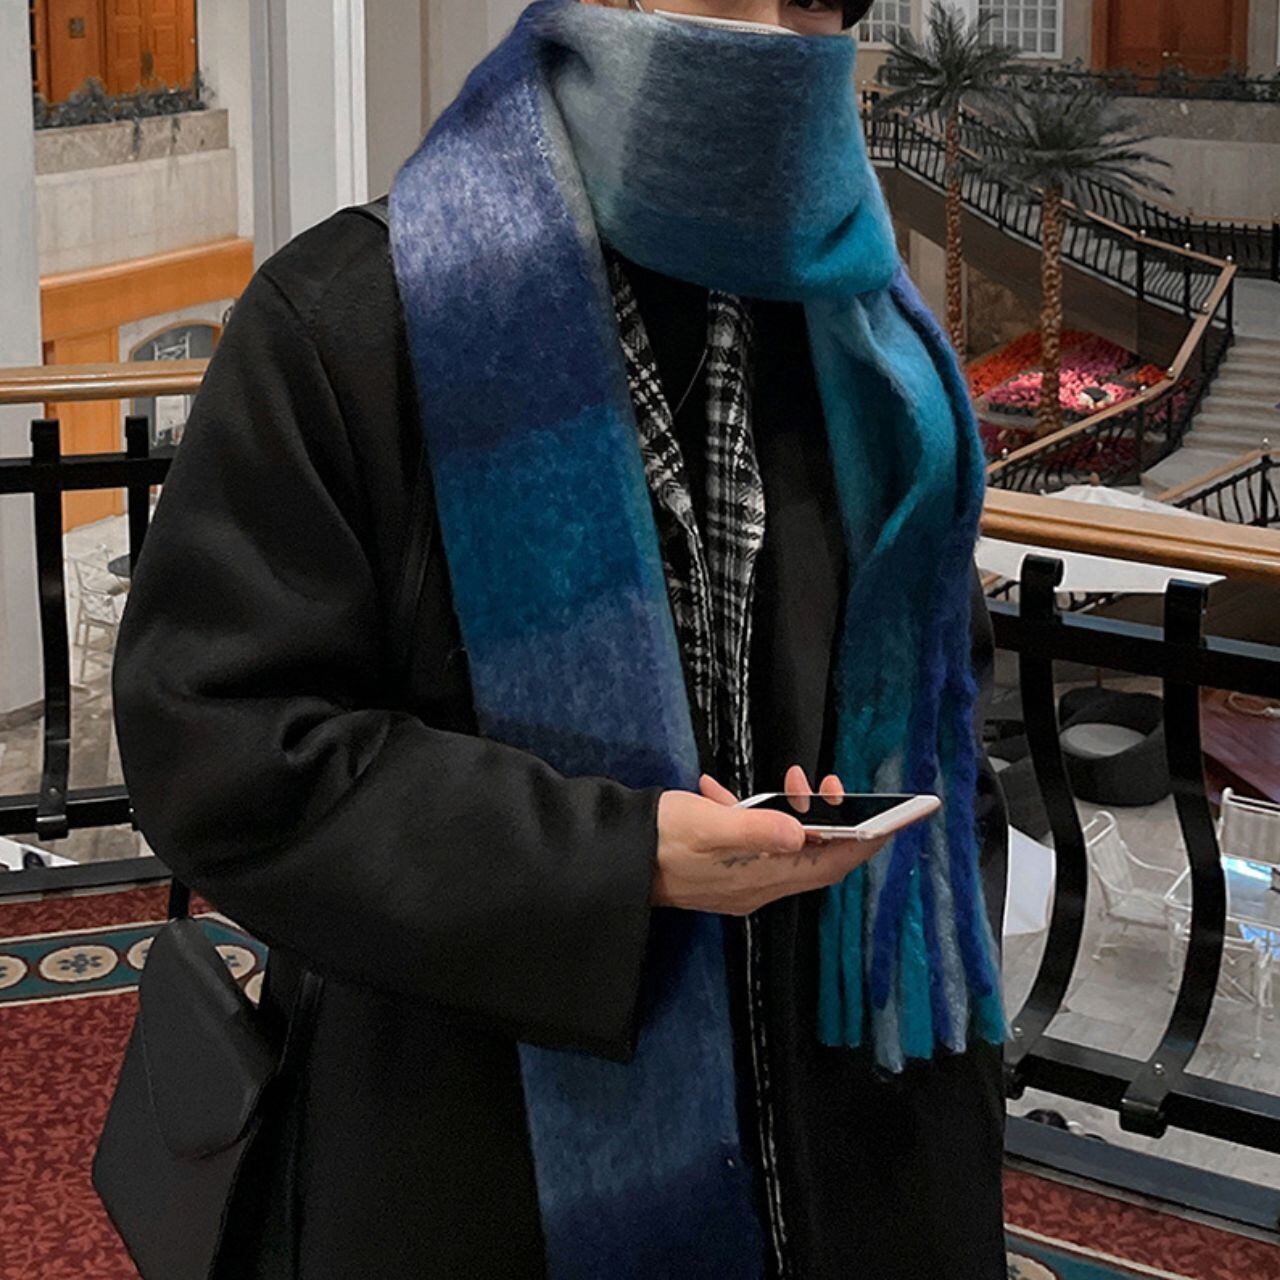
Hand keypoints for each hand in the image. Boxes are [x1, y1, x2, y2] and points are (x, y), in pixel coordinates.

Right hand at [652, 765, 889, 916]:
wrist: (612, 860)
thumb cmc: (660, 839)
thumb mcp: (706, 825)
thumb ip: (754, 828)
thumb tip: (800, 833)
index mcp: (759, 879)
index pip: (828, 866)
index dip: (863, 845)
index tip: (891, 822)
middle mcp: (754, 886)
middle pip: (811, 856)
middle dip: (827, 818)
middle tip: (823, 781)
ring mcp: (736, 879)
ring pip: (783, 846)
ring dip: (790, 812)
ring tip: (785, 779)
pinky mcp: (716, 868)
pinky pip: (748, 842)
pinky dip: (749, 814)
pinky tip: (723, 791)